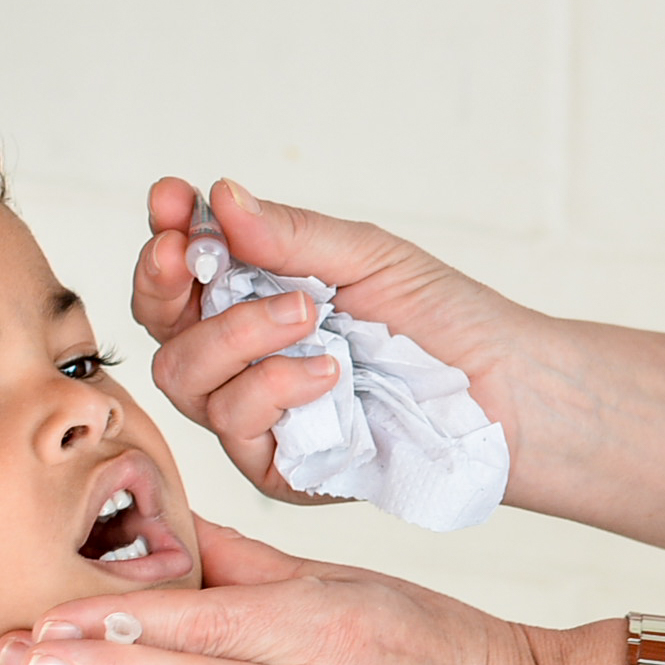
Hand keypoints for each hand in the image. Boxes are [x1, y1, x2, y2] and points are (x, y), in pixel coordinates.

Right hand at [129, 178, 536, 505]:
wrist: (505, 389)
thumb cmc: (442, 321)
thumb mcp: (366, 257)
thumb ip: (289, 235)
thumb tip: (218, 197)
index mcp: (255, 299)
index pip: (180, 270)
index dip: (165, 234)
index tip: (171, 200)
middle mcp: (243, 358)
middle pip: (160, 325)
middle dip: (166, 283)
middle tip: (192, 252)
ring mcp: (257, 414)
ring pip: (184, 376)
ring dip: (236, 334)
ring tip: (309, 315)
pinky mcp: (278, 467)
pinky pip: (235, 424)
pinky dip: (273, 387)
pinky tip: (328, 372)